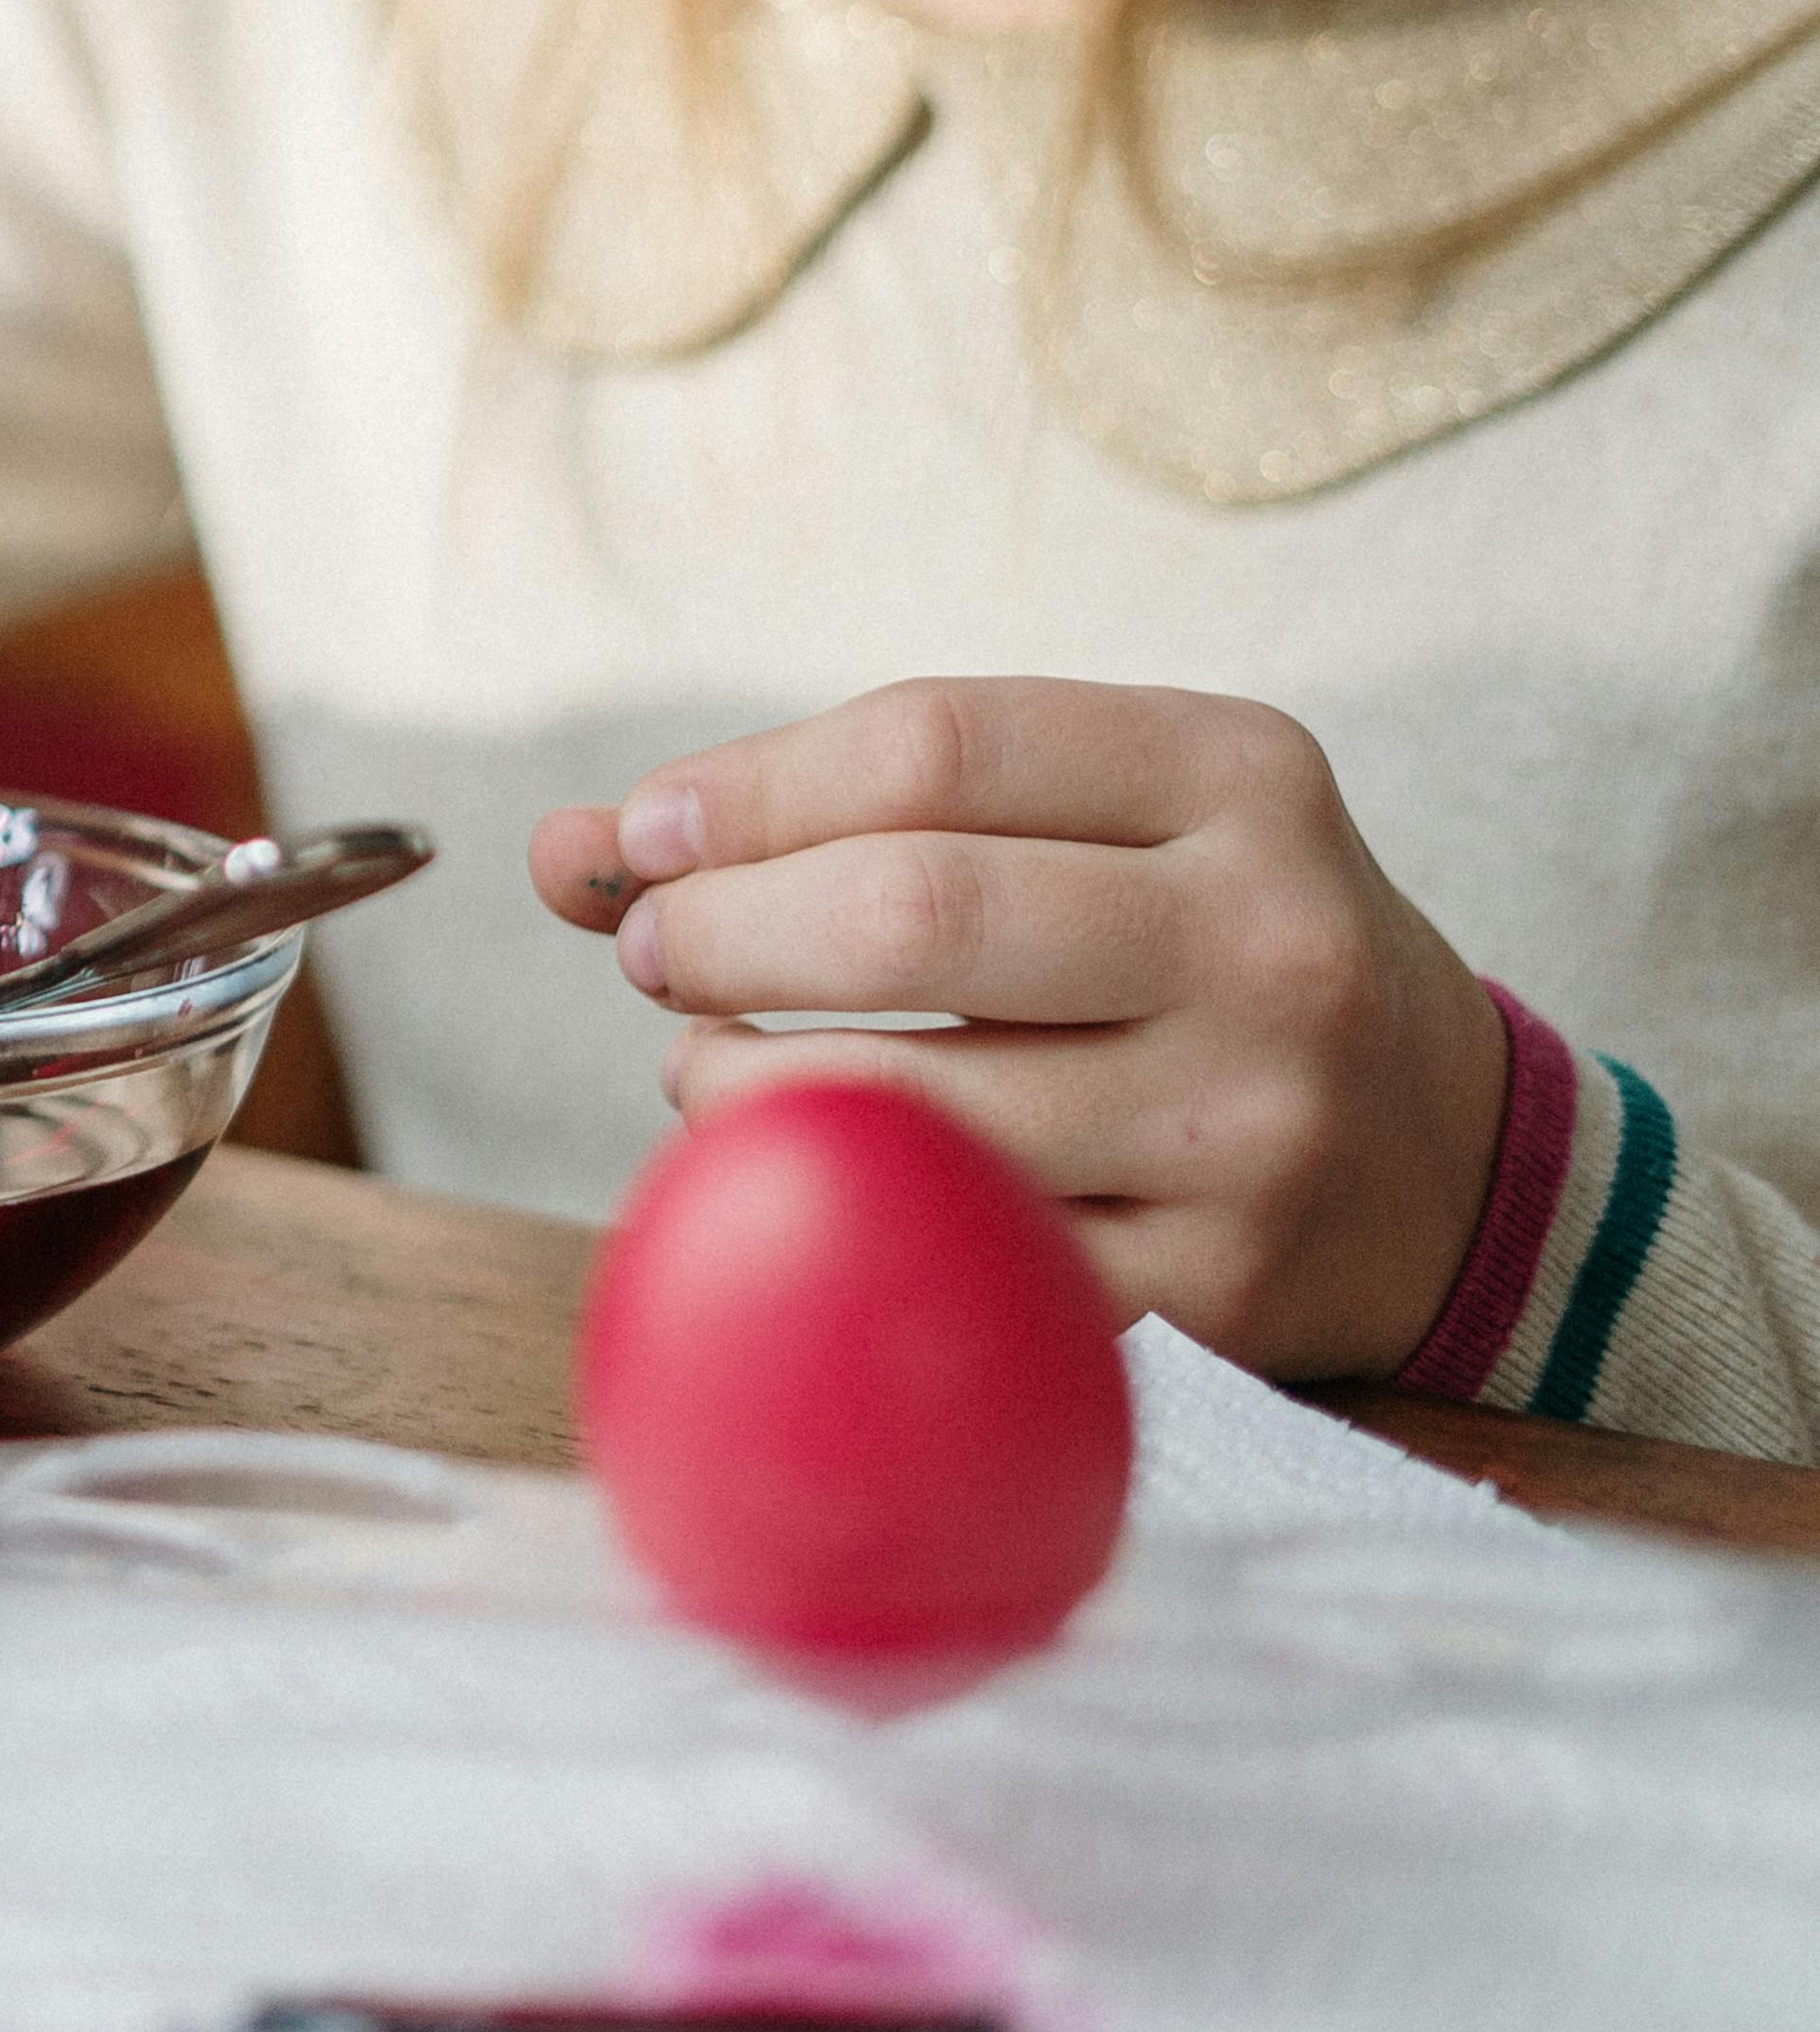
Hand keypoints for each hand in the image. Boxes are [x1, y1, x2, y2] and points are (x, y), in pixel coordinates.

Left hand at [533, 679, 1510, 1381]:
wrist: (1462, 1163)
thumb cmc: (1197, 950)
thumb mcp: (1087, 821)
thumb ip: (835, 808)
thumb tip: (569, 849)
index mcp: (1240, 774)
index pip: (928, 744)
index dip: (742, 790)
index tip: (640, 838)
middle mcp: (1266, 941)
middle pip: (909, 909)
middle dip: (717, 930)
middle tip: (648, 952)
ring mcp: (1250, 1124)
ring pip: (908, 1100)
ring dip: (734, 1081)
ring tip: (703, 1065)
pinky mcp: (1217, 1287)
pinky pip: (959, 1249)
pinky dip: (832, 1208)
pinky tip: (801, 1171)